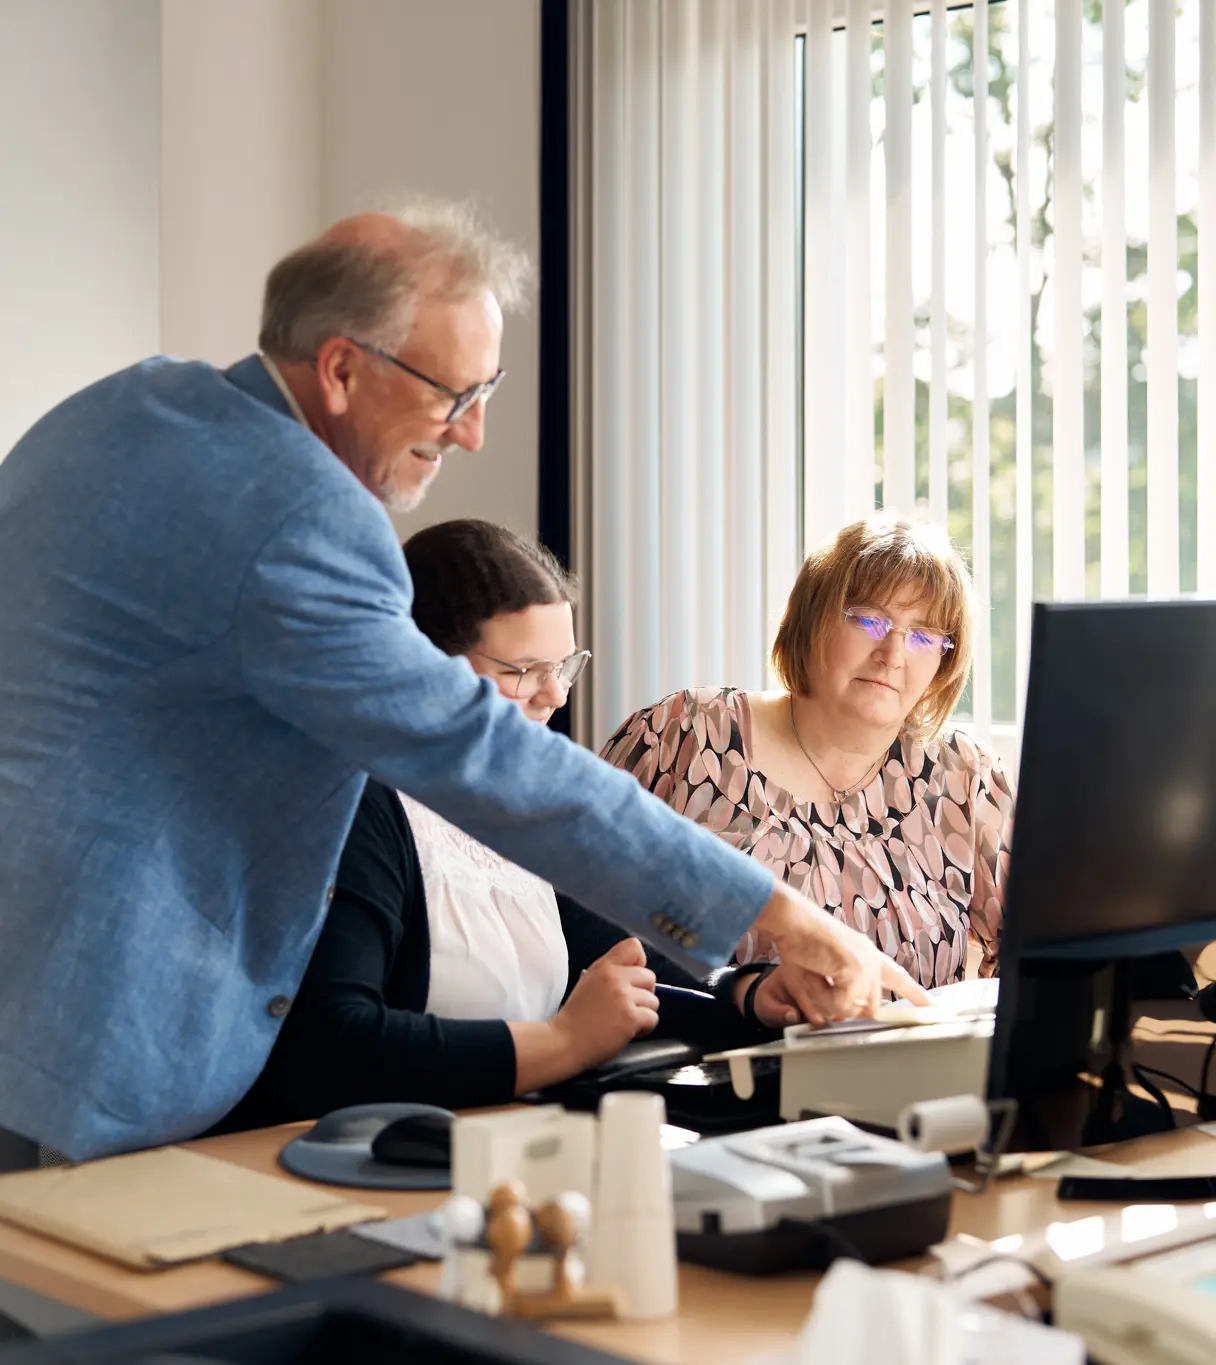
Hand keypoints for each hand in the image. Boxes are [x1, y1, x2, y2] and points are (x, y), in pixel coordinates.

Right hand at [550, 937, 658, 1070]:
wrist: (564, 1041)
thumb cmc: (576, 1017)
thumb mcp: (588, 982)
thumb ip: (611, 973)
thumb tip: (637, 974)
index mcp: (604, 967)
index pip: (634, 947)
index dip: (639, 964)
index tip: (631, 980)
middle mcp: (615, 977)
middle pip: (650, 977)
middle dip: (644, 994)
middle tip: (628, 1007)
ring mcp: (623, 997)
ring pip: (653, 1001)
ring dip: (643, 1013)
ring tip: (624, 1021)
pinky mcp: (630, 1017)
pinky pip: (653, 1018)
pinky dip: (644, 1028)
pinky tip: (627, 1032)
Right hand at [748, 882, 929, 1024]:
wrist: (793, 921)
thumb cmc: (800, 941)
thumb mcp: (824, 971)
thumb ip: (839, 992)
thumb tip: (845, 1014)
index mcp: (866, 954)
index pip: (897, 977)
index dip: (914, 993)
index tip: (933, 1005)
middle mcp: (872, 959)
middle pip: (869, 1007)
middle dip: (843, 1007)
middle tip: (821, 989)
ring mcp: (867, 965)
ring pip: (855, 1010)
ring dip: (828, 1002)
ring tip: (813, 975)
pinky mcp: (857, 970)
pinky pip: (840, 1005)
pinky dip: (822, 997)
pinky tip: (814, 974)